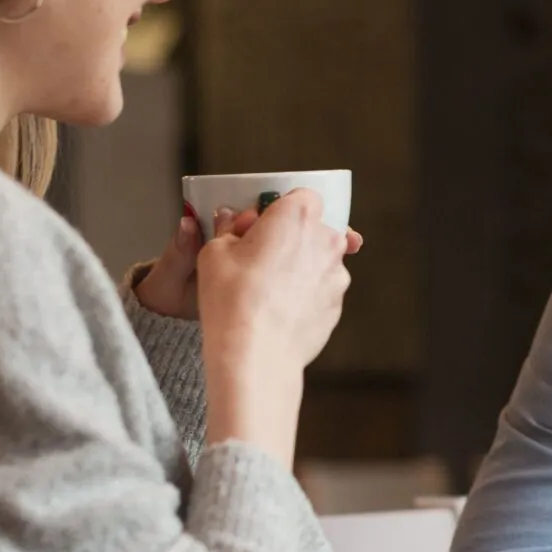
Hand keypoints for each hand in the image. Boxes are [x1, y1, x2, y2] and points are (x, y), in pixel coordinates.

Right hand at [135, 208, 360, 320]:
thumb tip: (230, 222)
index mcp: (298, 216)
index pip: (300, 196)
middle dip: (288, 237)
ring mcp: (337, 275)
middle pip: (311, 227)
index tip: (256, 226)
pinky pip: (319, 289)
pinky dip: (303, 294)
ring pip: (317, 260)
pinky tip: (276, 310)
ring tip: (264, 289)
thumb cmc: (233, 300)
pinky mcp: (336, 305)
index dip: (276, 209)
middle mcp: (327, 240)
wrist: (255, 355)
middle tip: (256, 257)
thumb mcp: (214, 252)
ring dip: (297, 267)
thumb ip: (227, 229)